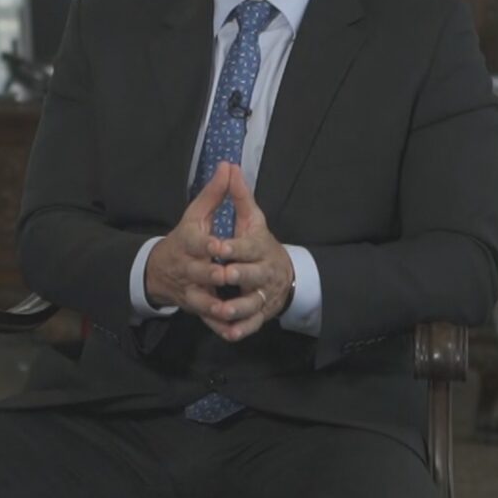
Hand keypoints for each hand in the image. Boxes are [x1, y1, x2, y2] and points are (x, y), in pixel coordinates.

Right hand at [144, 162, 232, 313]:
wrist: (159, 270)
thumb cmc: (184, 237)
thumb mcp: (196, 214)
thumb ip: (214, 193)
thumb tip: (228, 165)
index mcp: (187, 242)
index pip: (196, 243)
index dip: (208, 245)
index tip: (219, 245)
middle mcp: (187, 267)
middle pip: (199, 272)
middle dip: (213, 274)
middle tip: (228, 276)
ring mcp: (190, 290)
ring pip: (201, 300)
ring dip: (214, 305)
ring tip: (229, 308)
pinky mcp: (195, 307)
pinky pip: (206, 319)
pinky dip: (218, 326)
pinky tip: (232, 330)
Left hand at [201, 164, 295, 342]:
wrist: (282, 272)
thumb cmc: (258, 242)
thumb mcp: (250, 217)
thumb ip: (237, 194)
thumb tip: (229, 165)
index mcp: (260, 246)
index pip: (248, 246)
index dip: (233, 246)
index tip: (216, 245)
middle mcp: (264, 271)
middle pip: (253, 274)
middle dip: (238, 274)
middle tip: (221, 274)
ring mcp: (263, 294)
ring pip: (252, 302)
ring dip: (238, 307)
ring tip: (221, 310)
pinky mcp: (261, 312)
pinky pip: (252, 323)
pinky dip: (241, 329)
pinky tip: (228, 333)